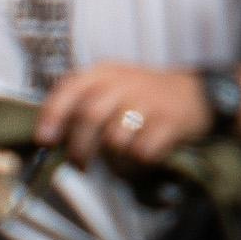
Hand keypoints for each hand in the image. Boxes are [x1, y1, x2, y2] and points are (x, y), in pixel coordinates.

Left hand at [35, 64, 213, 169]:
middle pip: (89, 117)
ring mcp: (149, 101)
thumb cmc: (139, 98)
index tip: (45, 140)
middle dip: (79, 148)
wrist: (195, 94)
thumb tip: (47, 139)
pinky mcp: (171, 122)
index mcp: (103, 73)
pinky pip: (142, 152)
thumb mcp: (108, 88)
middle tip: (80, 166)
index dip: (53, 116)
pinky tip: (141, 157)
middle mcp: (124, 83)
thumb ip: (78, 106)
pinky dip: (136, 163)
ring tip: (118, 160)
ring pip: (115, 138)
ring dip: (111, 159)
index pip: (70, 89)